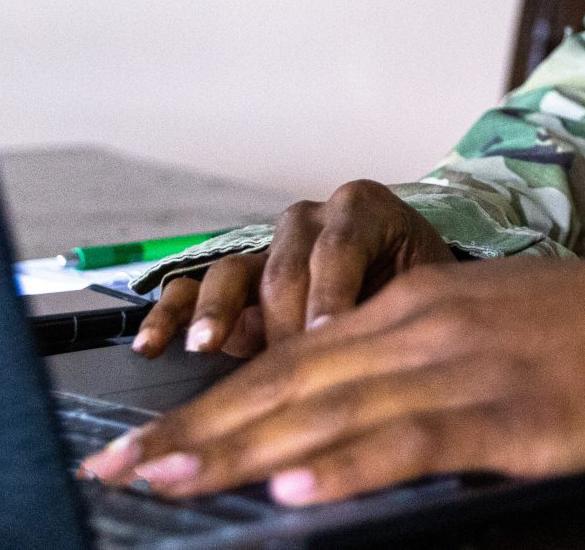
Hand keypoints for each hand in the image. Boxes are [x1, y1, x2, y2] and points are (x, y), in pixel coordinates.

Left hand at [84, 254, 584, 506]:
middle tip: (114, 473)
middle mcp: (417, 329)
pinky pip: (409, 443)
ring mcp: (458, 370)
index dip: (205, 407)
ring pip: (326, 413)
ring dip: (237, 452)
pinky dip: (345, 467)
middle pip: (283, 386)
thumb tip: (338, 418)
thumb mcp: (483, 328)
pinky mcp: (504, 416)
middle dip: (192, 433)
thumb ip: (410, 364)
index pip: (284, 363)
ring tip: (166, 483)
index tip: (138, 447)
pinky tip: (292, 490)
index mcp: (409, 309)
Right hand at [131, 180, 455, 359]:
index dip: (330, 295)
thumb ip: (404, 312)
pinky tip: (153, 345)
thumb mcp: (431, 292)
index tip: (324, 338)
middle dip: (283, 325)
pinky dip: (173, 314)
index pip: (339, 249)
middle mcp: (310, 220)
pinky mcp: (236, 280)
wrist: (415, 282)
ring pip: (234, 272)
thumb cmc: (427, 290)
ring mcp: (266, 249)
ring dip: (216, 312)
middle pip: (284, 269)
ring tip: (205, 345)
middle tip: (287, 372)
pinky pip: (195, 286)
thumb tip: (381, 362)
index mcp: (364, 211)